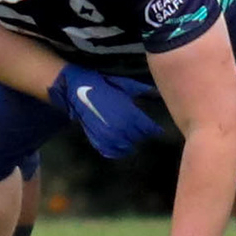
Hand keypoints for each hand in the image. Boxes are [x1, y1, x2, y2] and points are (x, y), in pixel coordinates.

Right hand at [51, 63, 165, 158]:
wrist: (78, 88)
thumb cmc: (104, 84)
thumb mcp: (125, 84)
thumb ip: (142, 90)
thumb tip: (157, 92)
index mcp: (131, 114)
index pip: (149, 129)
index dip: (154, 129)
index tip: (156, 129)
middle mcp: (122, 128)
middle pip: (139, 138)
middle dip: (142, 135)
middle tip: (143, 132)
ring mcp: (108, 136)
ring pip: (126, 147)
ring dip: (130, 143)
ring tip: (132, 140)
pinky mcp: (97, 140)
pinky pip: (111, 152)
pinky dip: (117, 151)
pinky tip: (120, 147)